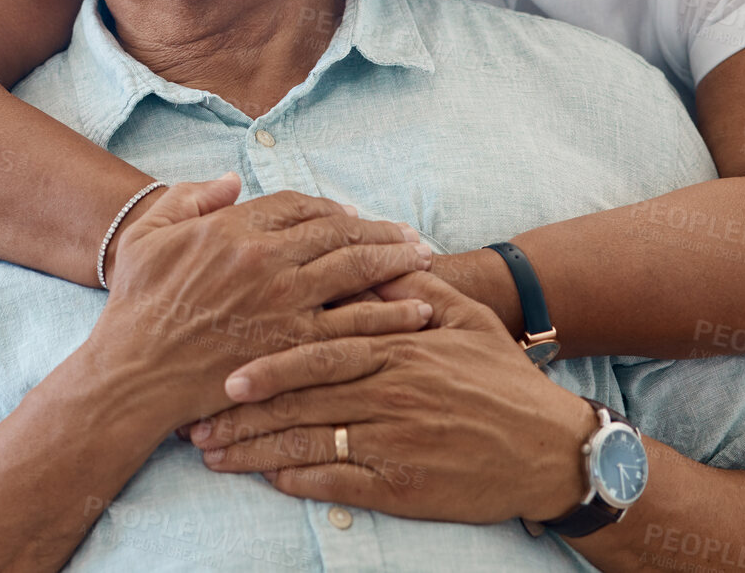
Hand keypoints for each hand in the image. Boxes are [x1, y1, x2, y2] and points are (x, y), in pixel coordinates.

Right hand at [95, 175, 436, 423]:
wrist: (132, 375)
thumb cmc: (135, 306)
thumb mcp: (147, 236)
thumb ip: (189, 198)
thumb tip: (234, 180)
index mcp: (234, 229)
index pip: (299, 205)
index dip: (331, 207)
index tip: (352, 215)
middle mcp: (266, 260)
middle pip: (339, 232)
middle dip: (380, 230)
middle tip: (410, 234)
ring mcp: (283, 304)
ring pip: (356, 270)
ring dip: (396, 261)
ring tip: (425, 259)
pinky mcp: (294, 346)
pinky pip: (355, 324)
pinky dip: (392, 314)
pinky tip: (419, 310)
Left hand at [188, 271, 596, 524]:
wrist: (549, 446)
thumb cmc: (501, 377)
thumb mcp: (465, 318)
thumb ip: (413, 288)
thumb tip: (369, 259)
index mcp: (398, 347)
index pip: (319, 351)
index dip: (268, 364)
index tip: (224, 373)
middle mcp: (391, 392)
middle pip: (300, 401)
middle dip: (243, 413)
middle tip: (196, 420)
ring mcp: (394, 441)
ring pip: (309, 445)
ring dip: (255, 451)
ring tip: (213, 454)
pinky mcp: (402, 485)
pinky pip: (338, 483)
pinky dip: (299, 482)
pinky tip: (267, 480)